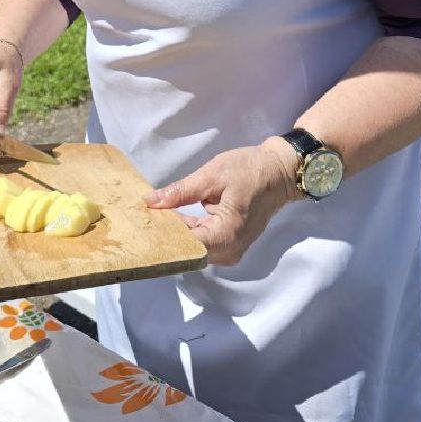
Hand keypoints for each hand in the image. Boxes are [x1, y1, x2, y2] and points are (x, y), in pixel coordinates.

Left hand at [143, 141, 296, 266]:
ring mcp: (230, 250)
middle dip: (165, 234)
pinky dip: (187, 231)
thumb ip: (180, 192)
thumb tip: (150, 201)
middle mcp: (228, 251)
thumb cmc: (249, 170)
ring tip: (151, 217)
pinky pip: (202, 242)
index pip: (185, 246)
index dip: (162, 236)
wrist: (280, 172)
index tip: (141, 225)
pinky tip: (169, 218)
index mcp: (225, 236)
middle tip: (140, 219)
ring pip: (193, 247)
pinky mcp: (229, 244)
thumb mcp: (212, 175)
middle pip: (188, 249)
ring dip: (174, 233)